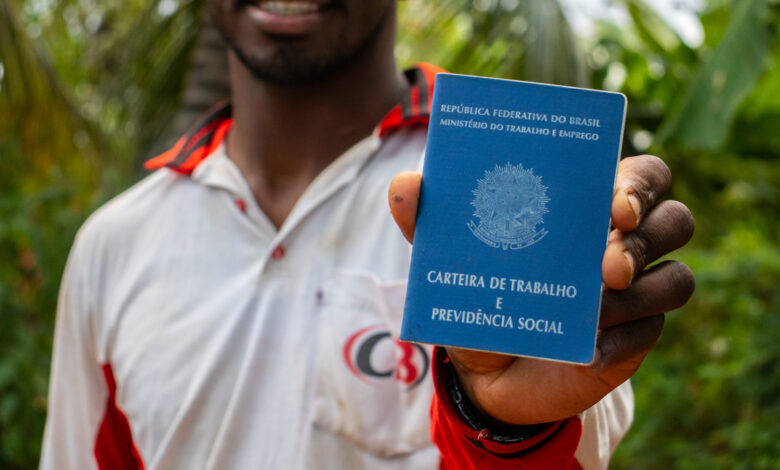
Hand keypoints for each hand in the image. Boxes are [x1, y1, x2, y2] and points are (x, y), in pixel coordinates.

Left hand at [388, 155, 694, 424]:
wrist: (487, 372)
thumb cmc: (481, 297)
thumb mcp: (454, 261)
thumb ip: (430, 222)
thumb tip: (406, 185)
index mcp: (585, 208)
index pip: (640, 176)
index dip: (639, 184)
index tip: (612, 203)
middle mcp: (621, 243)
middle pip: (673, 218)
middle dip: (646, 235)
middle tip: (606, 263)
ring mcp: (635, 292)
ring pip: (676, 278)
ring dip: (637, 291)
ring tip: (593, 306)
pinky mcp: (637, 337)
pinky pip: (652, 330)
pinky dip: (623, 338)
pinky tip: (587, 347)